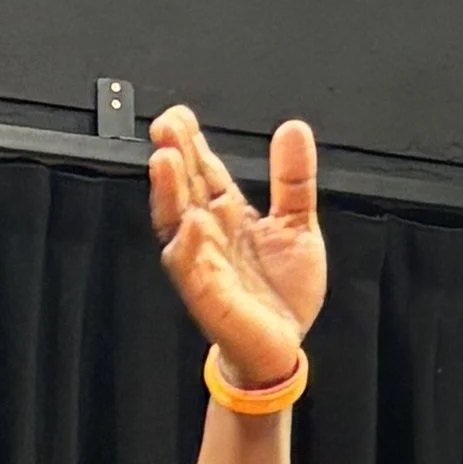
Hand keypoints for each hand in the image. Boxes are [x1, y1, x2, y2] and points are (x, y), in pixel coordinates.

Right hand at [149, 105, 327, 390]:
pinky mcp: (209, 296)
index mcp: (227, 215)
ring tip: (166, 161)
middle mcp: (208, 235)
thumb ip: (293, 180)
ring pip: (177, 223)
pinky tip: (192, 221)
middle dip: (175, 157)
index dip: (191, 143)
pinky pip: (194, 269)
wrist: (282, 347)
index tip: (180, 115)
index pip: (204, 171)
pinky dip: (191, 245)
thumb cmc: (282, 291)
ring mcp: (204, 264)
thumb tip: (293, 128)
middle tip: (166, 126)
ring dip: (170, 193)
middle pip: (185, 189)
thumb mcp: (297, 225)